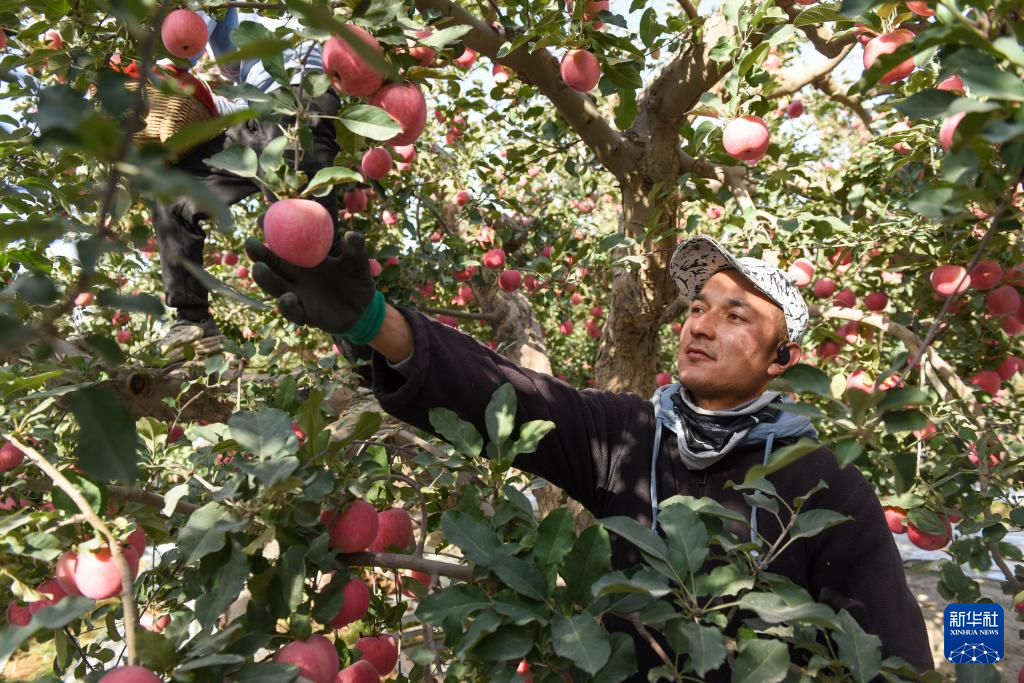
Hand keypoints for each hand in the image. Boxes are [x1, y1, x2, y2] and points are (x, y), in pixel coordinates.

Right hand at [244, 230, 375, 334]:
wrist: (364, 308)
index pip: (284, 242)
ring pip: (276, 286)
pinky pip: (292, 311)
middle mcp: (296, 275)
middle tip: (250, 243)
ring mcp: (298, 294)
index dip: (272, 230)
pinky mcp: (304, 314)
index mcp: (305, 258)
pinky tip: (288, 297)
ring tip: (258, 268)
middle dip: (259, 253)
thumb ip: (355, 249)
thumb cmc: (357, 280)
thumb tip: (352, 234)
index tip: (262, 217)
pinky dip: (287, 305)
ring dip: (265, 278)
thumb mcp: (358, 263)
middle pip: (272, 263)